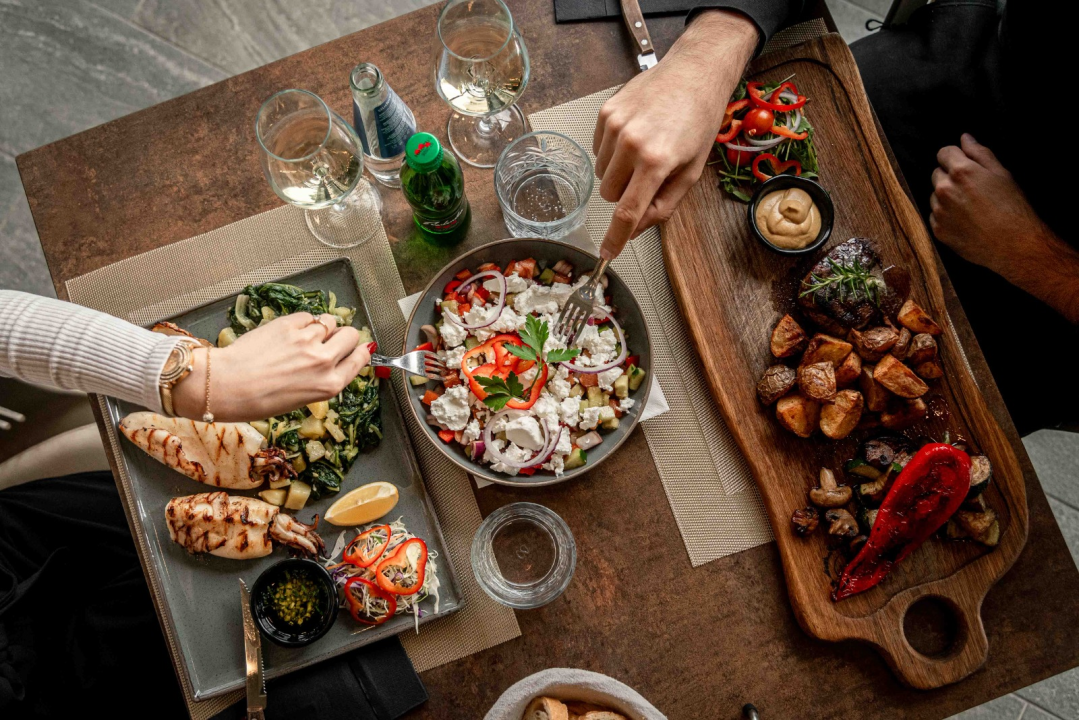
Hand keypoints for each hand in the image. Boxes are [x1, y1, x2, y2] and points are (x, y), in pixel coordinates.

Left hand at [173, 312, 372, 421]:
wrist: (228, 386)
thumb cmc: (259, 399)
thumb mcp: (302, 398)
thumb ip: (323, 378)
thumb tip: (335, 359)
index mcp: (329, 385)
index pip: (359, 359)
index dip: (359, 351)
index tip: (359, 348)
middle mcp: (323, 362)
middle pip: (350, 334)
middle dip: (343, 335)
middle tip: (330, 340)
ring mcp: (307, 341)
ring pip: (329, 321)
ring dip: (321, 327)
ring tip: (304, 336)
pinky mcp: (290, 325)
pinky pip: (307, 316)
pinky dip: (302, 322)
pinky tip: (288, 333)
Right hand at [593, 9, 757, 259]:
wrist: (693, 74)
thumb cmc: (697, 122)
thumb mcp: (691, 171)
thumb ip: (663, 206)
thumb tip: (635, 230)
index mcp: (657, 161)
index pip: (627, 211)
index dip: (615, 238)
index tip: (607, 255)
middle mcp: (631, 143)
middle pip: (609, 194)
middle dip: (625, 193)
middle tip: (648, 176)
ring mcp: (615, 125)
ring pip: (601, 173)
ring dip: (618, 171)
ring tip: (644, 149)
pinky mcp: (605, 112)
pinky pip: (598, 149)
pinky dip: (612, 151)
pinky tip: (634, 135)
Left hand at [931, 134, 1048, 272]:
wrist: (1014, 244)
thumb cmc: (1013, 206)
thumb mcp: (1001, 173)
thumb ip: (979, 153)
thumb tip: (964, 138)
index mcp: (960, 171)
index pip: (943, 153)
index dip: (955, 157)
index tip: (965, 165)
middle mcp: (944, 189)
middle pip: (937, 174)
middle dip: (950, 177)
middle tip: (972, 189)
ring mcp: (939, 211)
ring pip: (935, 195)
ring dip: (947, 197)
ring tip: (971, 207)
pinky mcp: (937, 230)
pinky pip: (936, 216)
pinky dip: (946, 216)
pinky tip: (966, 221)